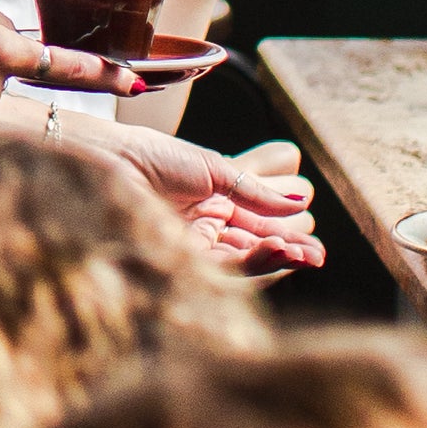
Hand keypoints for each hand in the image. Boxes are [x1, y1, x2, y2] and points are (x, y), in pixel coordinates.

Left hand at [83, 115, 324, 270]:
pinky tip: (277, 249)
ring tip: (304, 253)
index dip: (286, 231)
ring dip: (276, 260)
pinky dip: (254, 262)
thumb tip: (300, 201)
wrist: (109, 160)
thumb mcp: (213, 167)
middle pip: (254, 249)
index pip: (256, 226)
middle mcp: (203, 231)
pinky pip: (225, 272)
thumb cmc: (151, 155)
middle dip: (288, 252)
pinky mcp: (181, 264)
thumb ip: (255, 189)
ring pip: (243, 264)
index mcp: (210, 205)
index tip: (313, 234)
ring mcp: (193, 249)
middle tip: (317, 254)